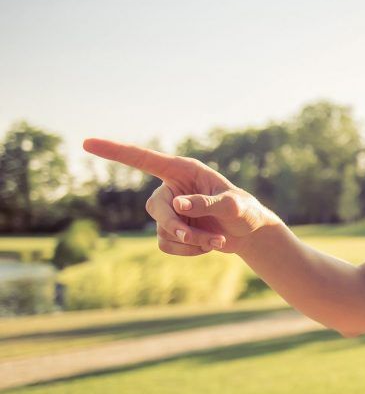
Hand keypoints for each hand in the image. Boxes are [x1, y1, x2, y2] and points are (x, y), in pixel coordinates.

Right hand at [82, 139, 278, 255]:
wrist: (249, 234)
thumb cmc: (245, 211)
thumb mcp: (233, 206)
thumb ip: (207, 203)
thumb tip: (178, 205)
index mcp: (183, 170)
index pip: (143, 159)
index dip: (116, 152)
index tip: (87, 143)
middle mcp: (172, 188)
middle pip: (155, 208)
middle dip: (177, 226)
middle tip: (199, 238)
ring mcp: (170, 210)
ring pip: (164, 230)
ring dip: (191, 241)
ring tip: (218, 241)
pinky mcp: (171, 230)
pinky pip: (167, 244)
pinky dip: (189, 250)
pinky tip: (209, 246)